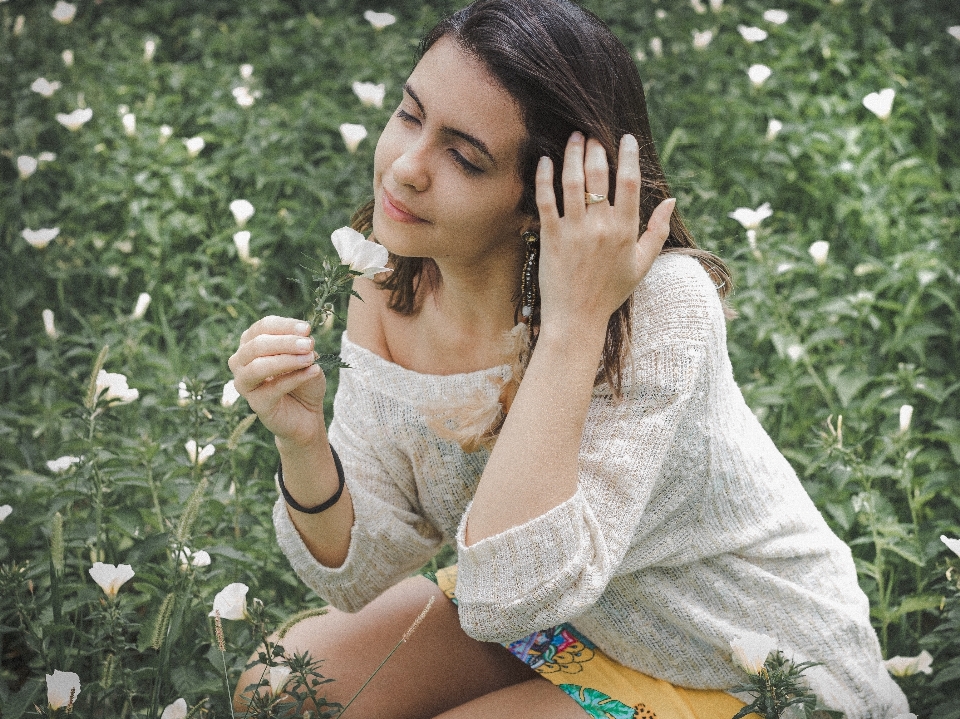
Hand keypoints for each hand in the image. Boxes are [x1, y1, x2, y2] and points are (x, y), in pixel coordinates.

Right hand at [227, 316, 326, 447]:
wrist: (307, 413)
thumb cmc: (303, 380)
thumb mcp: (306, 357)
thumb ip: (303, 347)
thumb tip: (305, 338)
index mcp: (250, 343)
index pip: (263, 327)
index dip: (285, 325)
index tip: (307, 328)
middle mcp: (240, 362)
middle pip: (257, 345)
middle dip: (286, 342)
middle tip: (309, 343)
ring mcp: (244, 384)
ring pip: (258, 367)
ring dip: (286, 360)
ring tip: (310, 358)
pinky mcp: (256, 404)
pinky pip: (273, 388)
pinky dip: (295, 378)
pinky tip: (313, 371)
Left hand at [534, 132, 674, 334]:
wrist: (577, 318)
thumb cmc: (611, 292)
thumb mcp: (642, 264)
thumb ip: (658, 230)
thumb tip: (672, 200)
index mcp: (626, 231)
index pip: (630, 183)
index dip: (628, 156)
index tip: (626, 138)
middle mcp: (601, 227)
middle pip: (599, 176)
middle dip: (596, 149)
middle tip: (592, 134)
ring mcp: (574, 231)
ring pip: (572, 182)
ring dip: (572, 155)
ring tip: (573, 138)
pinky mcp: (550, 237)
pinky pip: (545, 200)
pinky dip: (544, 178)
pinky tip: (545, 161)